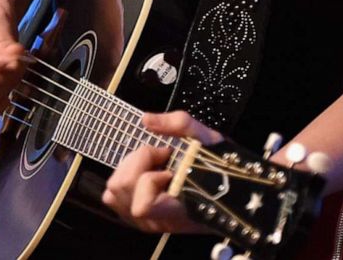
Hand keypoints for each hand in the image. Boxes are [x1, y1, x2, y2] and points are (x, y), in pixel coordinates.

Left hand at [101, 110, 221, 233]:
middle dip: (137, 162)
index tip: (170, 163)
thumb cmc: (220, 169)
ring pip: (112, 192)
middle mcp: (157, 222)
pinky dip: (123, 179)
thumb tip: (146, 120)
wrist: (231, 193)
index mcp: (177, 211)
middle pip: (121, 188)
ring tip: (154, 165)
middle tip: (161, 156)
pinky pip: (112, 197)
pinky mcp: (135, 218)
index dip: (150, 178)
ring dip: (129, 169)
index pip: (143, 205)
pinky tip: (145, 174)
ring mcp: (144, 222)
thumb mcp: (207, 139)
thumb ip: (179, 124)